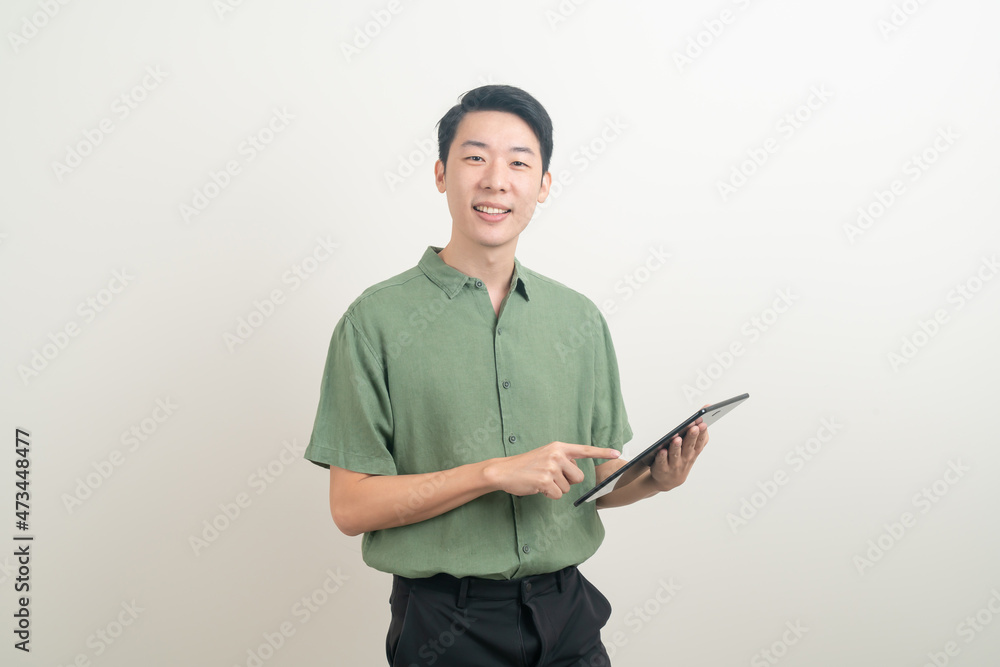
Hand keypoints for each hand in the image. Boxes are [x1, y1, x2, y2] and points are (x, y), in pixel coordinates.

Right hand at [484, 442, 620, 498]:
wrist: (504, 471)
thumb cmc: (526, 465)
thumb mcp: (546, 455)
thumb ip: (562, 460)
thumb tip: (576, 472)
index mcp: (559, 447)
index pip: (585, 450)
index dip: (602, 452)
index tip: (617, 453)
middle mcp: (557, 455)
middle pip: (579, 477)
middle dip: (568, 482)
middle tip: (551, 477)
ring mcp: (551, 467)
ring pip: (567, 488)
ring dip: (555, 488)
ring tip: (541, 480)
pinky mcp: (545, 480)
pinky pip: (557, 495)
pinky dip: (548, 495)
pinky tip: (537, 487)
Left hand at [650, 416, 709, 492]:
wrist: (667, 480)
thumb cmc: (681, 460)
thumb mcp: (692, 451)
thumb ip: (699, 437)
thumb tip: (704, 420)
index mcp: (693, 452)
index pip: (699, 442)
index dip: (702, 433)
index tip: (704, 423)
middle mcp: (685, 458)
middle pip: (689, 446)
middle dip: (692, 436)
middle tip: (694, 427)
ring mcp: (674, 464)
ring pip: (675, 454)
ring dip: (677, 447)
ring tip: (677, 438)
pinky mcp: (662, 468)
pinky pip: (661, 462)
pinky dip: (662, 457)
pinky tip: (661, 450)